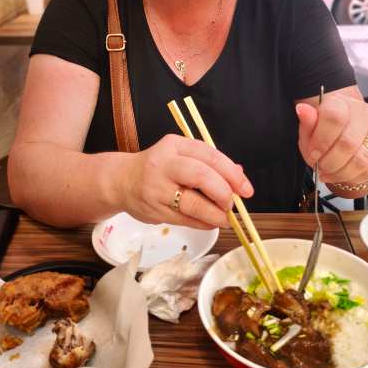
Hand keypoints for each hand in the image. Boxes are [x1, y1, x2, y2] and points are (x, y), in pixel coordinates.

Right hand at [120, 134, 253, 229]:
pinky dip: (203, 223)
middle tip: (231, 204)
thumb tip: (239, 174)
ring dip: (215, 214)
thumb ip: (209, 163)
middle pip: (202, 176)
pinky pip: (185, 219)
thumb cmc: (158, 167)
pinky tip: (210, 222)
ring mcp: (157, 188)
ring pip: (193, 203)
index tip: (246, 189)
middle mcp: (165, 164)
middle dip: (224, 193)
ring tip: (224, 218)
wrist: (120, 181)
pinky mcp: (154, 210)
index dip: (232, 174)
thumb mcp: (181, 156)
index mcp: (175, 145)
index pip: (210, 156)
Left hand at [295, 94, 367, 190]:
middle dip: (330, 162)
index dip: (322, 141)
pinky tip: (343, 176)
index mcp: (342, 104)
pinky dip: (354, 178)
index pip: (335, 117)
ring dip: (341, 172)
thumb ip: (307, 122)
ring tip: (329, 173)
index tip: (313, 154)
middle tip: (320, 166)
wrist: (344, 133)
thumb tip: (302, 110)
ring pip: (362, 160)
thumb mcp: (310, 128)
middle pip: (349, 143)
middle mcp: (363, 115)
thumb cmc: (326, 132)